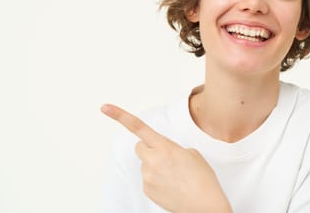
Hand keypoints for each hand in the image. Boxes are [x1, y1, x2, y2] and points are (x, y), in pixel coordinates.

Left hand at [101, 104, 232, 212]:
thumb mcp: (191, 154)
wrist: (204, 205)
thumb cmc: (203, 179)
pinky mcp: (146, 190)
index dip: (119, 116)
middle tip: (166, 156)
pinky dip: (157, 180)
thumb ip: (173, 149)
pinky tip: (171, 185)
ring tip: (175, 176)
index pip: (139, 127)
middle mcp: (152, 160)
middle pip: (140, 147)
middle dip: (150, 148)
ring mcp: (147, 176)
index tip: (104, 107)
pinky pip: (148, 178)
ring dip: (156, 166)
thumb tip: (164, 155)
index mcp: (165, 147)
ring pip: (146, 164)